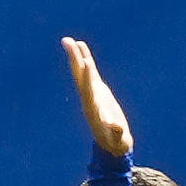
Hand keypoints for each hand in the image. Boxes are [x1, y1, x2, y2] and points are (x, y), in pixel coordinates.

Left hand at [63, 36, 132, 156]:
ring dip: (77, 56)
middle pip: (79, 76)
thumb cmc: (117, 143)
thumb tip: (116, 126)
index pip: (88, 89)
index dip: (88, 76)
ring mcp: (92, 94)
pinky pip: (91, 74)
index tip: (87, 61)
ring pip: (82, 73)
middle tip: (67, 42)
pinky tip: (84, 51)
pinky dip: (87, 62)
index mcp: (93, 108)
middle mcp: (89, 98)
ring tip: (71, 41)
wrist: (113, 145)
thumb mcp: (119, 140)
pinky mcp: (98, 92)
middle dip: (75, 60)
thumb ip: (117, 133)